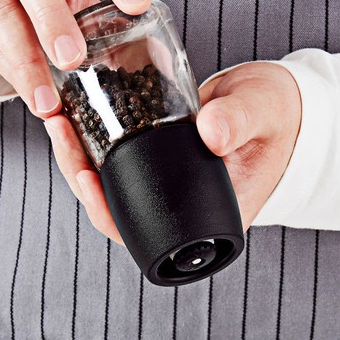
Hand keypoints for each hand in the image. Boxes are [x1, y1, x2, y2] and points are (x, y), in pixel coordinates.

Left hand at [45, 61, 301, 242]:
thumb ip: (240, 120)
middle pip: (116, 209)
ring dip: (77, 156)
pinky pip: (116, 161)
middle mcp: (180, 211)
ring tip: (57, 118)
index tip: (85, 177)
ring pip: (110, 184)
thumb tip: (209, 132)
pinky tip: (72, 114)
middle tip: (60, 130)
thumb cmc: (279, 115)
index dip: (107, 213)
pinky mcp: (157, 161)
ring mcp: (167, 187)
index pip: (144, 234)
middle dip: (79, 173)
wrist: (281, 105)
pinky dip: (92, 141)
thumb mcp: (262, 112)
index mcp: (205, 220)